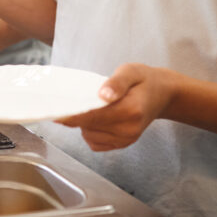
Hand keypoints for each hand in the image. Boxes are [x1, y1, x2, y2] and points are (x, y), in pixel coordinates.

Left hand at [56, 63, 173, 150]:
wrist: (163, 94)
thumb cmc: (144, 80)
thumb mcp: (132, 71)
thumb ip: (117, 82)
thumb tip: (103, 95)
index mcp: (131, 111)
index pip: (93, 116)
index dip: (71, 115)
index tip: (53, 111)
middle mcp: (128, 130)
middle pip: (88, 127)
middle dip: (76, 115)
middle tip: (73, 100)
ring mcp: (126, 140)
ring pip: (88, 135)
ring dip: (84, 123)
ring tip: (93, 107)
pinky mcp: (122, 144)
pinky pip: (95, 142)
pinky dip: (90, 131)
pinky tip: (97, 118)